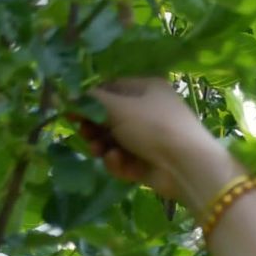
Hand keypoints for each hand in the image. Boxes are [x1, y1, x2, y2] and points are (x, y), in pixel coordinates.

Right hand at [78, 78, 238, 208]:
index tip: (70, 109)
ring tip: (97, 150)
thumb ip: (89, 101)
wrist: (188, 167)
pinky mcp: (150, 164)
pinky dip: (118, 161)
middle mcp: (151, 111)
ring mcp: (152, 139)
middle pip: (111, 117)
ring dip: (102, 145)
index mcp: (147, 88)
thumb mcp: (117, 107)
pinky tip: (118, 161)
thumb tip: (66, 97)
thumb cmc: (152, 126)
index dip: (89, 99)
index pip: (111, 88)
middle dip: (93, 126)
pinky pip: (125, 160)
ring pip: (115, 141)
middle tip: (84, 132)